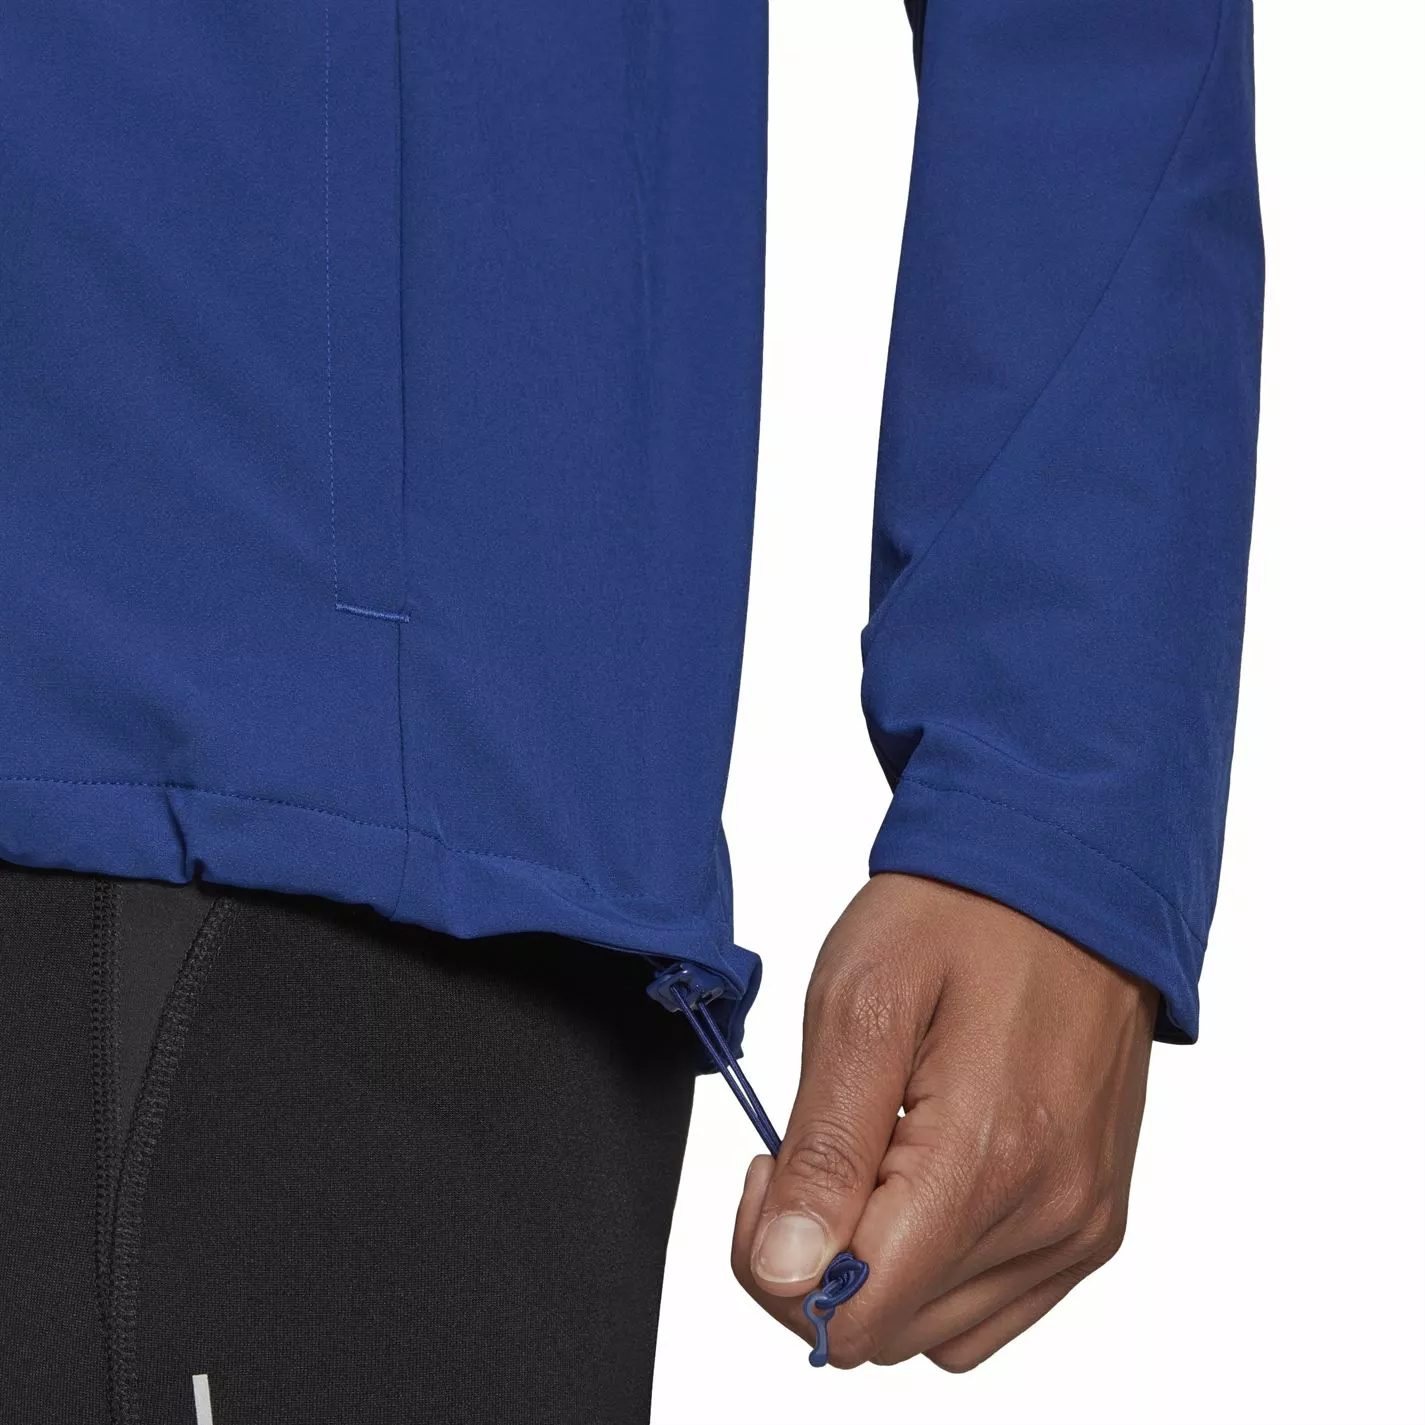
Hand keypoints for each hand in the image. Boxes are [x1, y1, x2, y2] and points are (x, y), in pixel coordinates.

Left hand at [731, 872, 1156, 1370]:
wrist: (1065, 879)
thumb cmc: (959, 918)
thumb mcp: (859, 1004)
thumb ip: (824, 1151)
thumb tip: (785, 1273)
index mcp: (984, 1160)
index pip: (854, 1314)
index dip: (781, 1262)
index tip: (774, 1168)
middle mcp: (1050, 1213)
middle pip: (891, 1332)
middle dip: (821, 1262)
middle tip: (813, 1151)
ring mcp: (1081, 1223)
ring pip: (940, 1329)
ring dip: (881, 1268)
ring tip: (875, 1156)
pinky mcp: (1095, 1218)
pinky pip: (996, 1304)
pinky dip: (939, 1268)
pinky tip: (923, 1180)